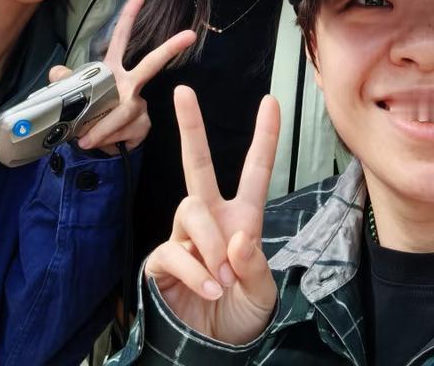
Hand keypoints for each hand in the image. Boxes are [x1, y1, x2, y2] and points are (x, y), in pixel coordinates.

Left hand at [47, 0, 195, 152]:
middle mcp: (130, 84)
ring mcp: (139, 104)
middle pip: (151, 64)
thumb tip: (56, 72)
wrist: (96, 144)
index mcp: (112, 71)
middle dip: (170, 48)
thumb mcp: (71, 97)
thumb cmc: (86, 115)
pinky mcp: (144, 125)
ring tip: (85, 138)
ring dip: (103, 126)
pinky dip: (108, 138)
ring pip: (125, 111)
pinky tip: (100, 142)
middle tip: (189, 35)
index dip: (128, 18)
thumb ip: (64, 83)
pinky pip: (127, 130)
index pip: (120, 40)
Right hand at [144, 87, 279, 345]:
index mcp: (242, 220)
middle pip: (198, 164)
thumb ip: (255, 265)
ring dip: (210, 244)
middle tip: (184, 93)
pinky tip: (210, 288)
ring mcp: (185, 238)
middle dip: (191, 127)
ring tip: (223, 279)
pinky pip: (175, 250)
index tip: (271, 101)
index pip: (254, 172)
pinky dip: (195, 270)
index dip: (264, 138)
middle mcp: (211, 220)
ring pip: (191, 210)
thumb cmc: (240, 314)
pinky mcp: (163, 260)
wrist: (211, 348)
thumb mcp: (263, 294)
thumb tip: (238, 238)